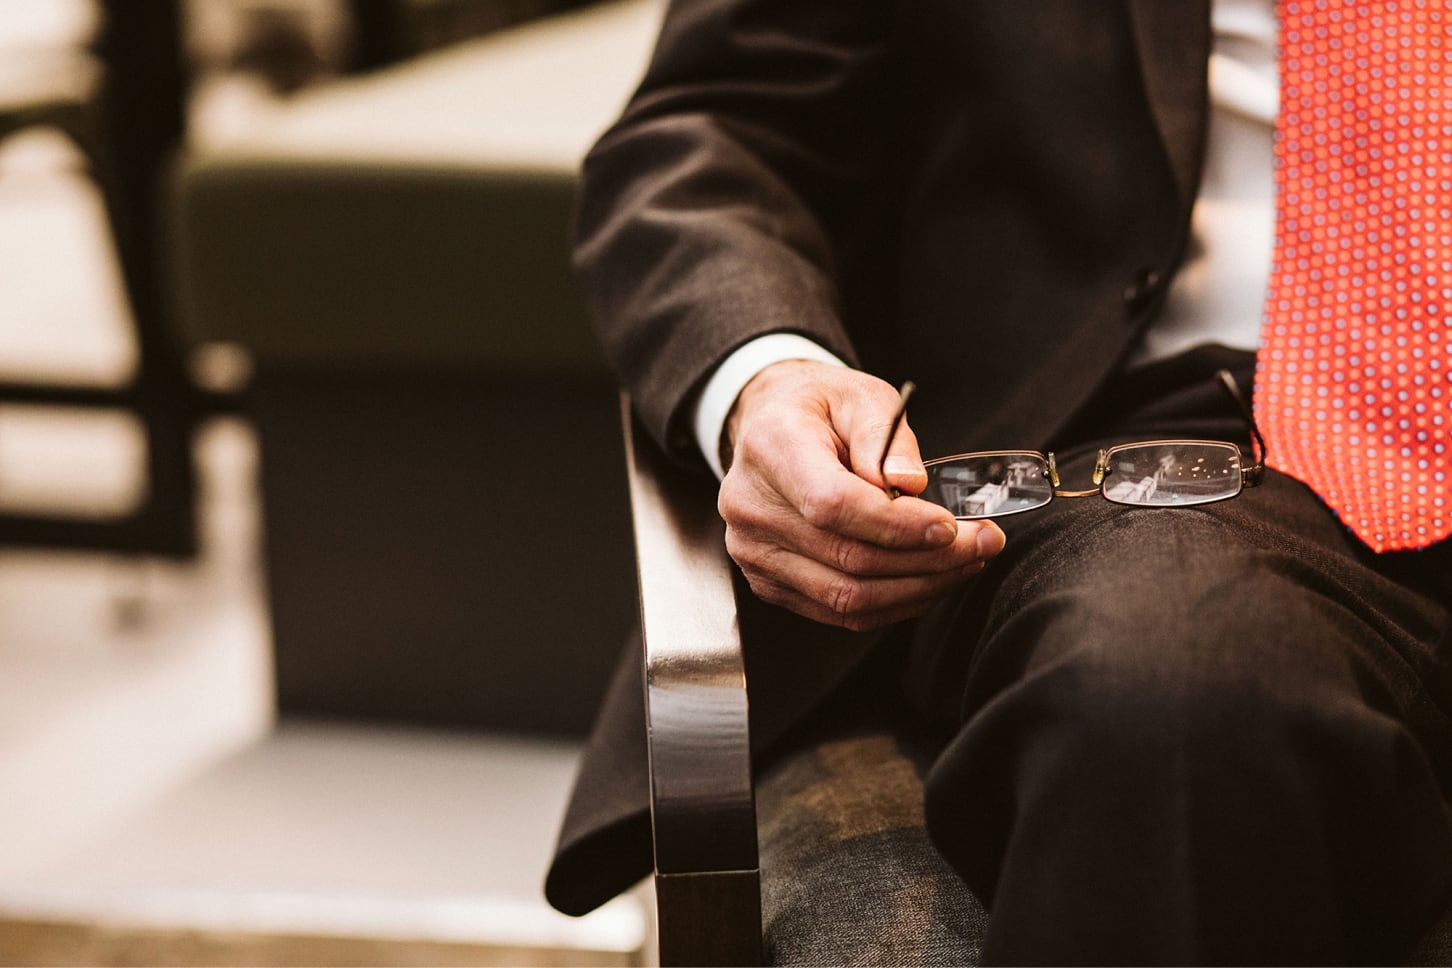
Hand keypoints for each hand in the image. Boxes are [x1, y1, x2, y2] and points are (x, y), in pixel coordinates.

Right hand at [718, 360, 1004, 630]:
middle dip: (929, 560)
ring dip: (919, 588)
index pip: (833, 504)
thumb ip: (886, 437)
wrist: (772, 429)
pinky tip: (928, 579)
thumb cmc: (821, 411)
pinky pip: (838, 612)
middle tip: (983, 544)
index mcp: (770, 447)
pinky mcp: (769, 583)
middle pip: (847, 558)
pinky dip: (894, 603)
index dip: (898, 526)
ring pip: (847, 597)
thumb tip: (912, 485)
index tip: (951, 527)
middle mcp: (751, 505)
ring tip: (964, 562)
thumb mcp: (860, 396)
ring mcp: (754, 552)